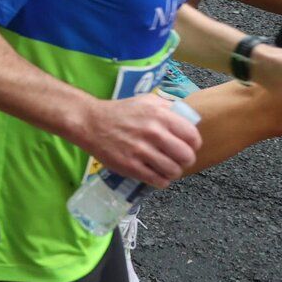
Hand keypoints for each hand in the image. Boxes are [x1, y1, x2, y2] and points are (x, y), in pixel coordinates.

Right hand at [77, 93, 200, 186]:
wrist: (89, 122)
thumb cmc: (119, 111)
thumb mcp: (145, 100)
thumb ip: (168, 107)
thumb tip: (189, 119)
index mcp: (160, 115)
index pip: (192, 137)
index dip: (193, 144)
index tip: (186, 146)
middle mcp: (153, 132)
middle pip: (186, 157)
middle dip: (184, 160)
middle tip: (176, 159)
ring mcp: (141, 151)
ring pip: (173, 171)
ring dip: (172, 172)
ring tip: (165, 168)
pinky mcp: (130, 166)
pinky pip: (158, 181)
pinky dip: (160, 181)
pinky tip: (155, 174)